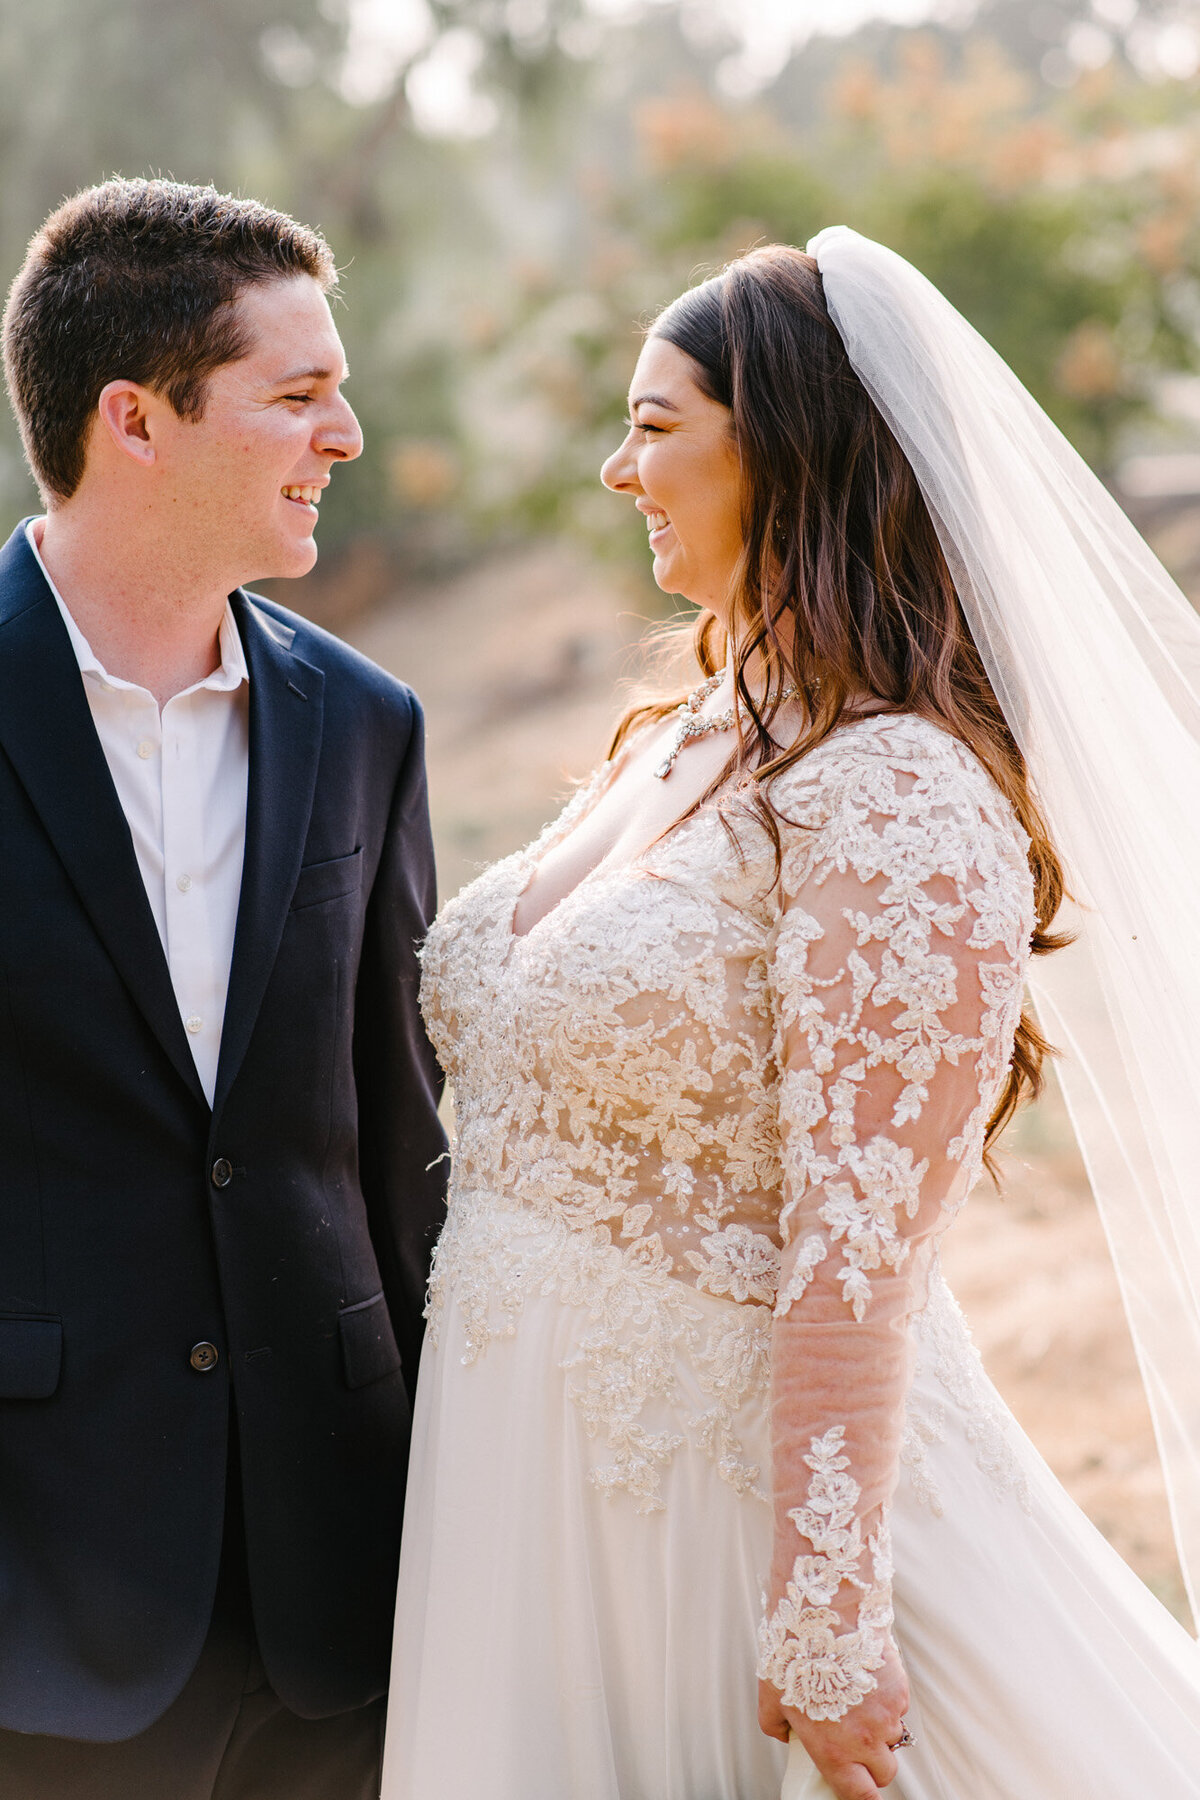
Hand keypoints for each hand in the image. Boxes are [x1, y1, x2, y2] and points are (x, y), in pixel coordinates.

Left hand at [758, 1642, 909, 1798]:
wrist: (825, 1611)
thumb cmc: (794, 1651)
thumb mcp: (770, 1697)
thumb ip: (777, 1726)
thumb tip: (785, 1735)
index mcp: (833, 1749)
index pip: (860, 1796)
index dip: (862, 1798)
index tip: (860, 1792)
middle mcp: (864, 1739)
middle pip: (884, 1772)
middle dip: (873, 1763)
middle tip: (855, 1740)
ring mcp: (886, 1715)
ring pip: (893, 1737)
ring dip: (880, 1729)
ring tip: (856, 1698)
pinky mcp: (900, 1691)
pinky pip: (898, 1708)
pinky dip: (887, 1700)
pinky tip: (864, 1676)